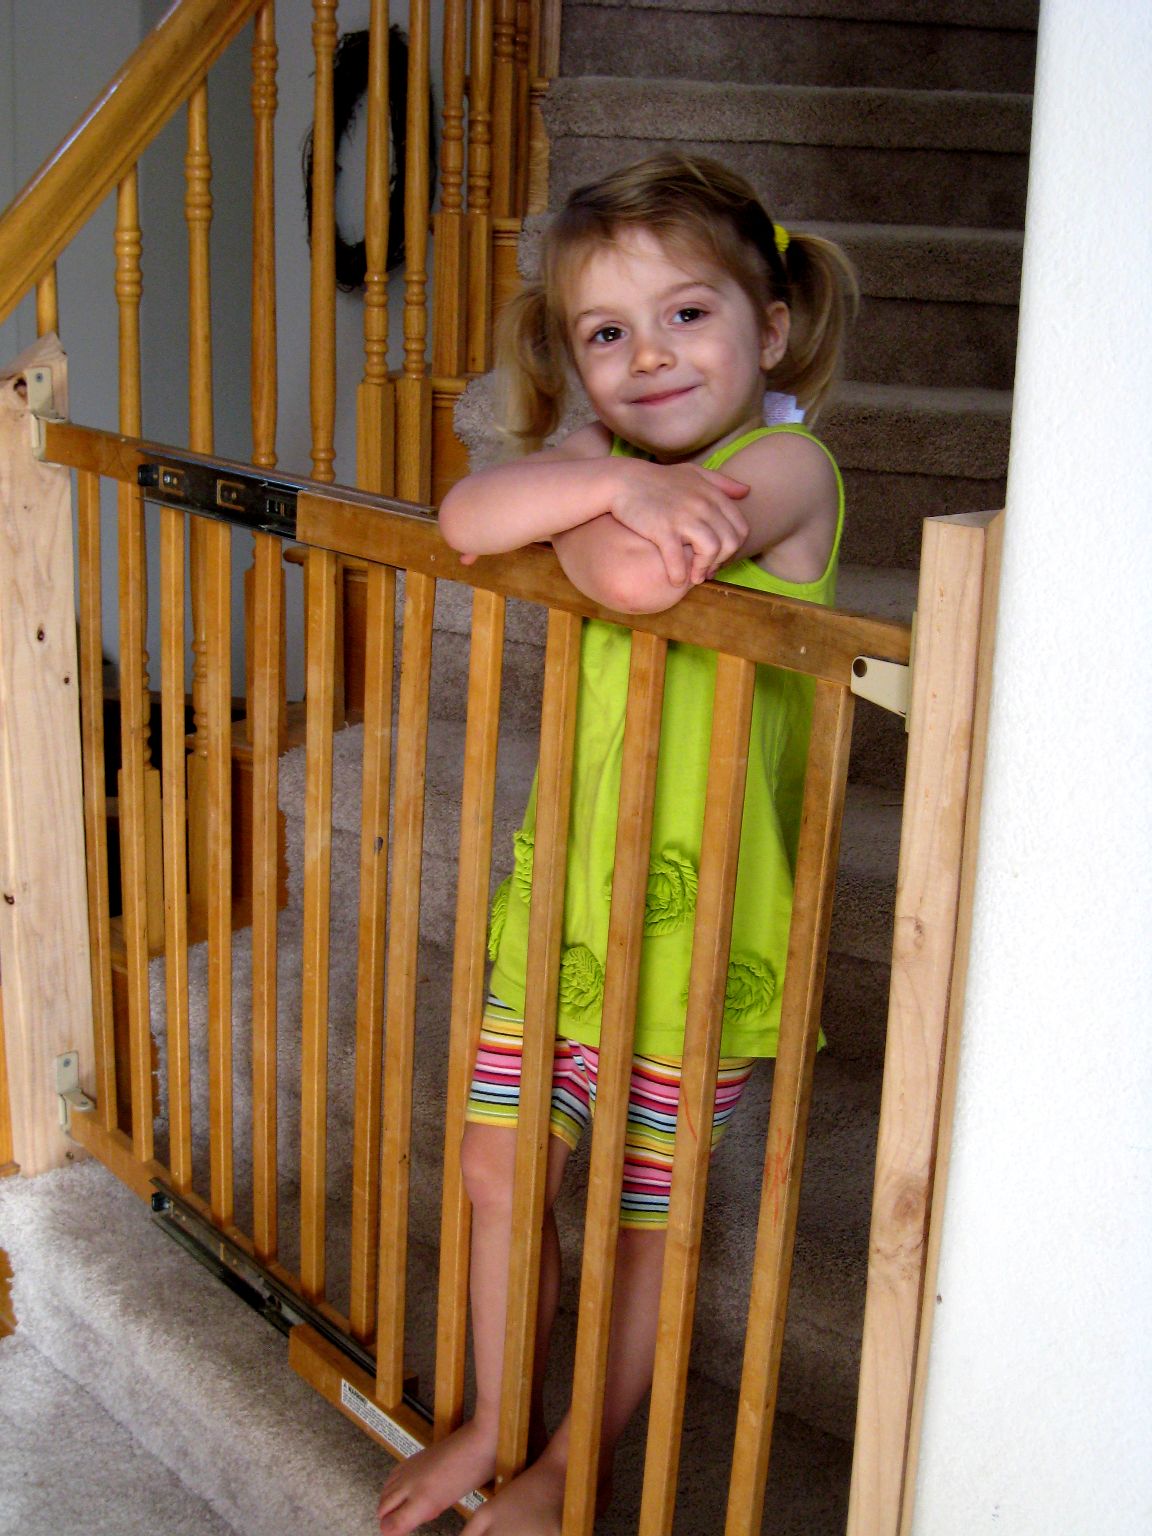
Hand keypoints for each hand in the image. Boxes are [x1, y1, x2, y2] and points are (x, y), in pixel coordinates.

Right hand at [608, 461, 749, 585]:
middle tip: (706, 570)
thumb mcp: (694, 473)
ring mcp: (683, 517)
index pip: (740, 528)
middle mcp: (702, 505)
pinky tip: (675, 580)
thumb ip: (721, 482)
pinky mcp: (663, 529)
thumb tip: (746, 491)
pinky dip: (679, 575)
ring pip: (711, 550)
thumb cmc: (658, 479)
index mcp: (712, 494)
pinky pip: (679, 559)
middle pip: (729, 542)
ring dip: (703, 570)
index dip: (733, 548)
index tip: (718, 556)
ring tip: (693, 577)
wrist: (623, 481)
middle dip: (721, 562)